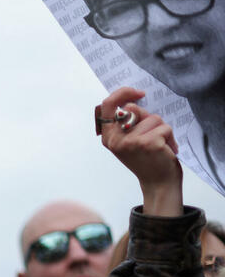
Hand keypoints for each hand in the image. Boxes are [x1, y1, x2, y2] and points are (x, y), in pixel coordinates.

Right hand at [98, 86, 182, 216]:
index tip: (138, 93)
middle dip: (148, 118)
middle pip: (135, 109)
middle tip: (151, 135)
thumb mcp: (129, 140)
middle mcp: (115, 140)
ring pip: (153, 118)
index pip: (107, 105)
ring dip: (162, 130)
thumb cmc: (146, 159)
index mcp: (108, 137)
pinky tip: (166, 150)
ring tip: (160, 145)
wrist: (157, 183)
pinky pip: (165, 127)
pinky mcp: (147, 143)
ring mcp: (130, 142)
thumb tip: (133, 104)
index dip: (122, 93)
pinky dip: (170, 137)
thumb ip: (127, 122)